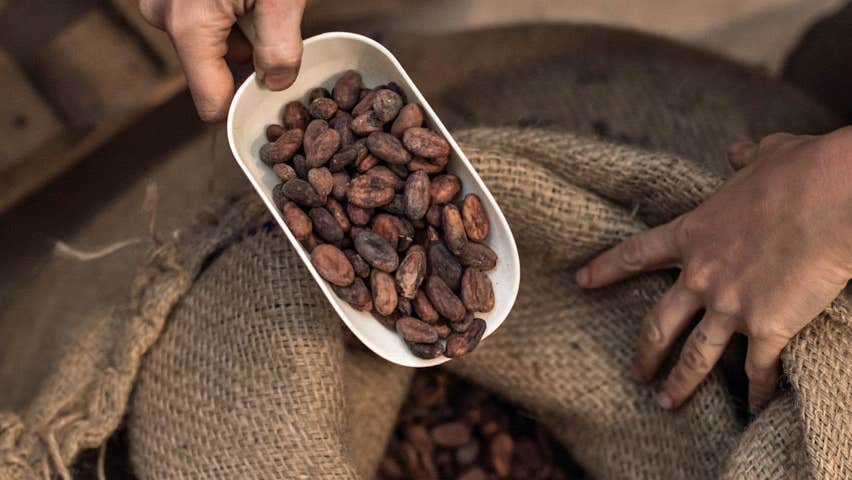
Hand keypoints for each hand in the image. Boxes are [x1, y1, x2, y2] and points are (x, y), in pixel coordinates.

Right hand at [140, 0, 305, 120]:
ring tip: (265, 2)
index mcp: (188, 25)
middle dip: (251, 57)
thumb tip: (275, 84)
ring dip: (243, 31)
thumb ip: (280, 48)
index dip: (246, 104)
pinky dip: (231, 11)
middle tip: (277, 22)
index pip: (211, 102)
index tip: (277, 94)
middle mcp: (164, 15)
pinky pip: (203, 16)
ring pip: (211, 41)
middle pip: (215, 69)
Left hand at [576, 127, 851, 411]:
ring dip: (680, 382)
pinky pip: (758, 369)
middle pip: (658, 323)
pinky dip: (757, 391)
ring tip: (666, 402)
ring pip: (696, 356)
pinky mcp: (768, 327)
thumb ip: (744, 160)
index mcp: (693, 234)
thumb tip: (737, 152)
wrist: (833, 199)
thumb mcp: (766, 155)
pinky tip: (756, 408)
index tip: (581, 281)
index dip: (605, 269)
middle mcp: (702, 276)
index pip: (636, 255)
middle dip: (644, 352)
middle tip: (636, 373)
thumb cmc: (802, 172)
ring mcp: (730, 305)